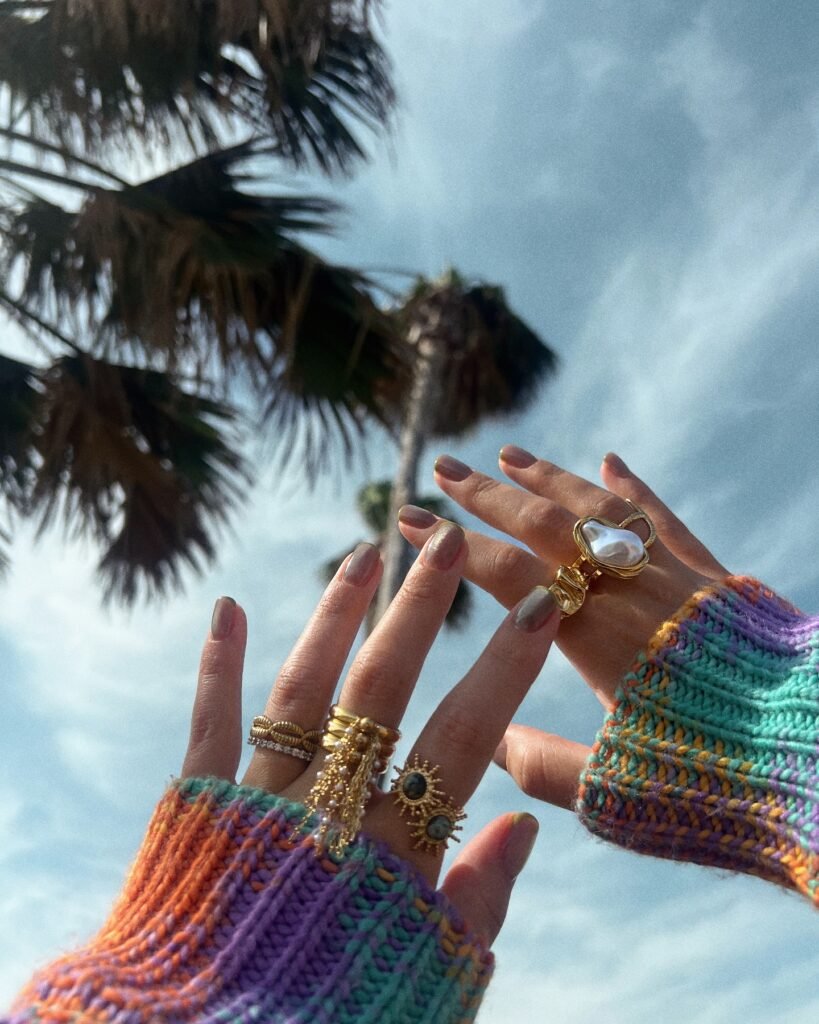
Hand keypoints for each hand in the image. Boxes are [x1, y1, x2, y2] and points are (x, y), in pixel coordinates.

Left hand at [180, 525, 558, 945]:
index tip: (538, 606)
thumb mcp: (429, 978)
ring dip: (335, 614)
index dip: (504, 669)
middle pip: (381, 691)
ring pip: (303, 687)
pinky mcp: (201, 807)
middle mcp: (326, 810)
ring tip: (364, 554)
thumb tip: (526, 825)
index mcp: (392, 854)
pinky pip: (210, 725)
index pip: (463, 740)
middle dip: (420, 612)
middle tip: (446, 544)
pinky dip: (217, 666)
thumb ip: (480, 904)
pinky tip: (227, 606)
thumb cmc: (337, 1016)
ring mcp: (260, 801)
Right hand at [396, 448, 727, 808]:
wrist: (812, 755)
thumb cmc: (713, 781)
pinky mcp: (713, 576)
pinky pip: (664, 519)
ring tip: (511, 454)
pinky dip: (634, 487)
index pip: (506, 574)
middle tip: (445, 466)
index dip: (452, 545)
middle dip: (488, 495)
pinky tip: (611, 461)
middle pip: (546, 526)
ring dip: (551, 477)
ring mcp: (672, 576)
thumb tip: (486, 742)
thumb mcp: (615, 792)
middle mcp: (627, 593)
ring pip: (600, 509)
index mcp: (592, 641)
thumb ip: (543, 766)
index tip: (408, 518)